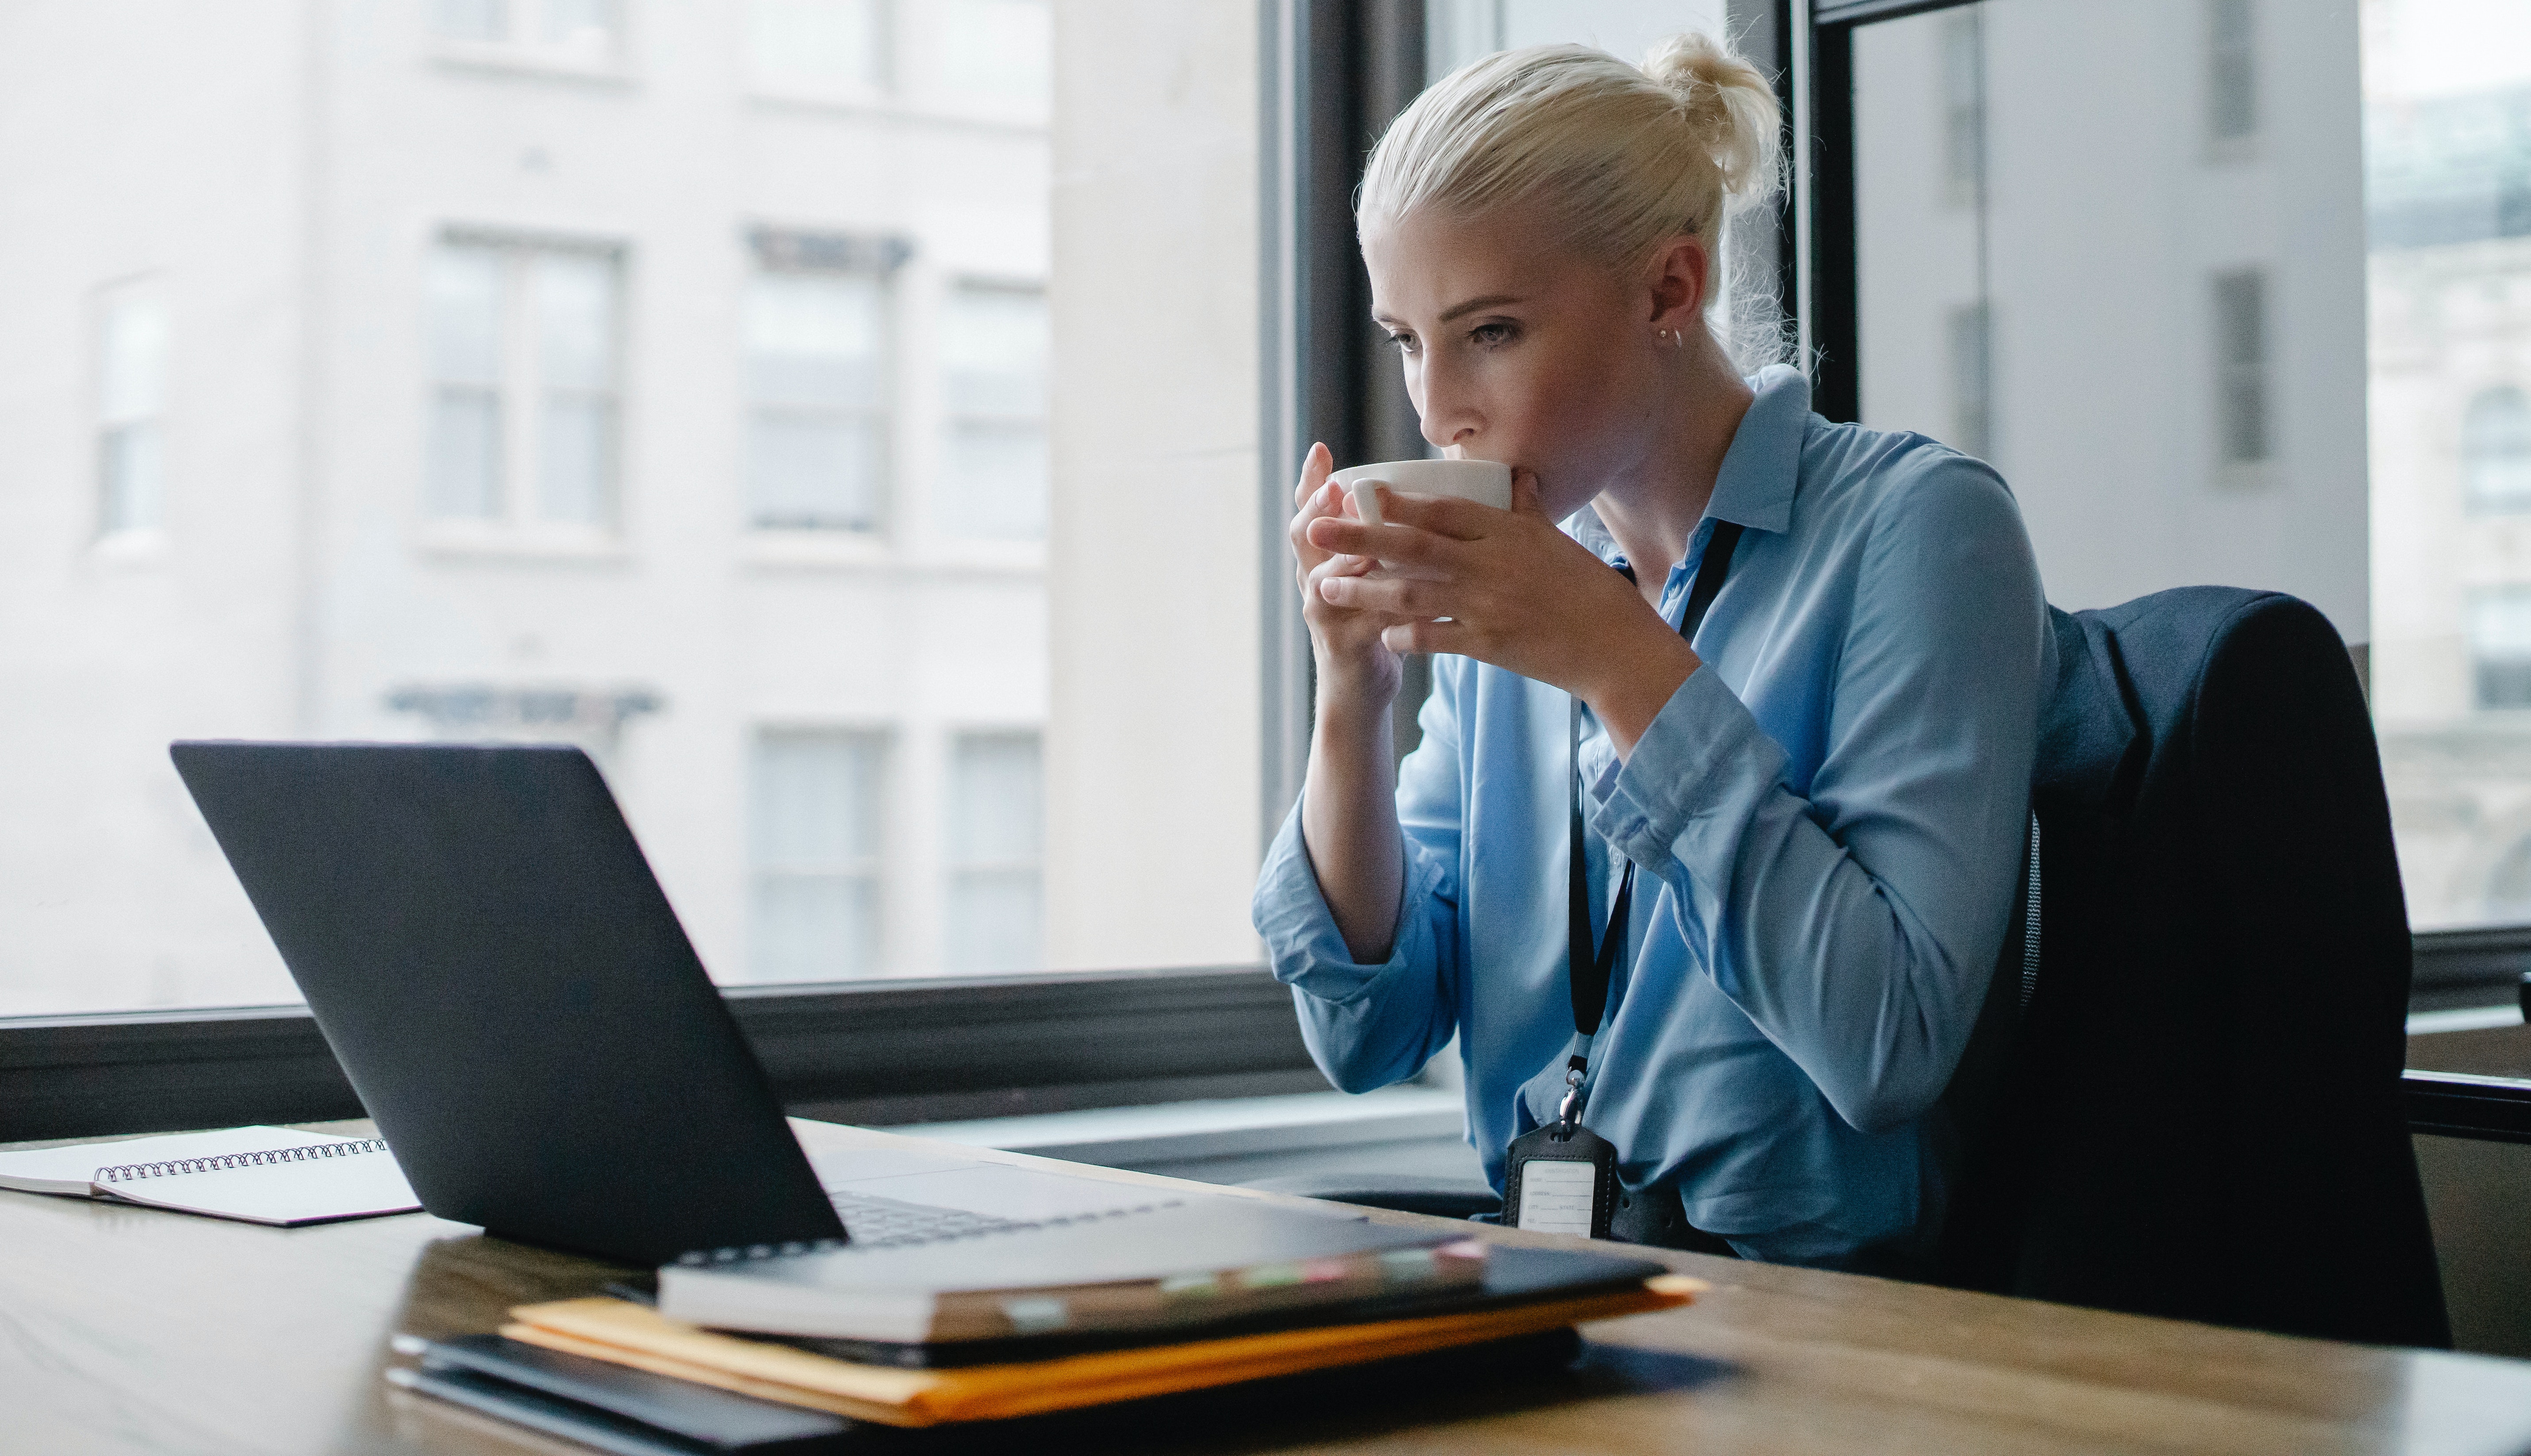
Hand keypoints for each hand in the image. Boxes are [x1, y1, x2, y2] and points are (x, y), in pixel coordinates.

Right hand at [1288, 443, 1401, 713]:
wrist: (1360, 688)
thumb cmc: (1374, 622)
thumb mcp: (1372, 576)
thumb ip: (1384, 541)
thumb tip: (1416, 493)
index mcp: (1323, 557)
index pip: (1309, 511)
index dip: (1310, 481)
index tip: (1320, 450)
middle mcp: (1315, 580)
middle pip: (1305, 537)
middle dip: (1318, 511)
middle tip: (1335, 490)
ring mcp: (1325, 613)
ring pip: (1328, 578)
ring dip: (1348, 559)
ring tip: (1368, 541)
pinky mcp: (1344, 644)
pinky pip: (1365, 620)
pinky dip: (1389, 606)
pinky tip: (1414, 593)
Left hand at [1304, 472, 1700, 755]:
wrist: (1617, 649)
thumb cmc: (1592, 592)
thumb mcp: (1559, 542)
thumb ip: (1529, 510)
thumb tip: (1517, 476)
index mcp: (1508, 533)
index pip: (1444, 511)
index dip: (1400, 501)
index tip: (1361, 491)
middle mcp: (1491, 566)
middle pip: (1413, 547)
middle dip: (1360, 538)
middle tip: (1316, 530)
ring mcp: (1487, 607)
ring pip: (1412, 595)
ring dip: (1363, 591)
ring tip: (1323, 588)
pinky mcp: (1488, 647)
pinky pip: (1435, 639)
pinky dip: (1405, 636)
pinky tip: (1379, 634)